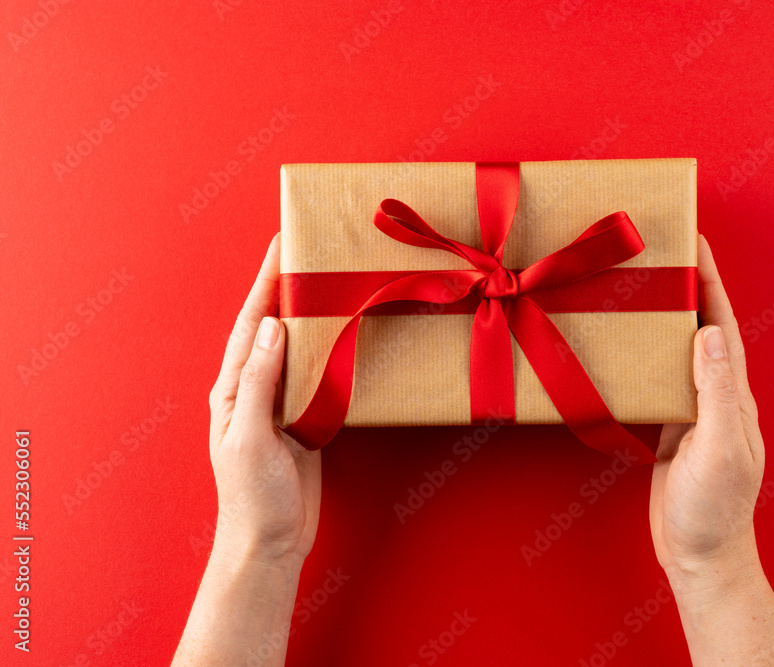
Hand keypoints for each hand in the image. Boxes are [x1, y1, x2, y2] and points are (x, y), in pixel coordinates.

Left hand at [208, 233, 320, 566]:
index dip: (264, 282)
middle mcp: (255, 390)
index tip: (281, 245)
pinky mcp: (305, 422)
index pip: (251, 323)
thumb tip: (273, 327)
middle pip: (273, 327)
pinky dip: (331, 352)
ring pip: (297, 348)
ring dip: (312, 315)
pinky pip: (318, 377)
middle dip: (287, 287)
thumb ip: (259, 382)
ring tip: (334, 284)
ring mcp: (281, 405)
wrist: (271, 542)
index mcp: (233, 389)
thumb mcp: (248, 438)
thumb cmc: (251, 496)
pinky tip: (347, 338)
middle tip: (313, 253)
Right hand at [650, 234, 764, 582]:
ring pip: (677, 349)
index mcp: (731, 394)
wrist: (701, 555)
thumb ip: (717, 392)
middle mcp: (715, 394)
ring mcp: (692, 411)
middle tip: (660, 252)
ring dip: (664, 315)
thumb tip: (709, 333)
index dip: (710, 281)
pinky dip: (645, 354)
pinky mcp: (672, 429)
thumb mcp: (720, 448)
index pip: (721, 324)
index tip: (694, 241)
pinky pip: (658, 379)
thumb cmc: (715, 508)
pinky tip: (626, 345)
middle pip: (701, 327)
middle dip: (687, 286)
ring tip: (639, 286)